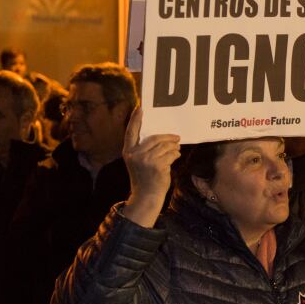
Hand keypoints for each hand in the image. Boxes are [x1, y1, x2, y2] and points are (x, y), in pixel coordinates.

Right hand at [121, 107, 180, 227]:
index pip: (131, 131)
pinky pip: (171, 154)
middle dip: (168, 137)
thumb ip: (143, 149)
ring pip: (165, 145)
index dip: (136, 119)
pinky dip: (176, 154)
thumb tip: (160, 137)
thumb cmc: (144, 177)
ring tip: (176, 149)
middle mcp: (135, 154)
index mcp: (128, 151)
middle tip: (177, 137)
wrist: (146, 195)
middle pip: (155, 137)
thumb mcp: (137, 161)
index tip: (140, 108)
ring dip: (174, 146)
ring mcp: (146, 160)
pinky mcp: (157, 165)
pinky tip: (176, 156)